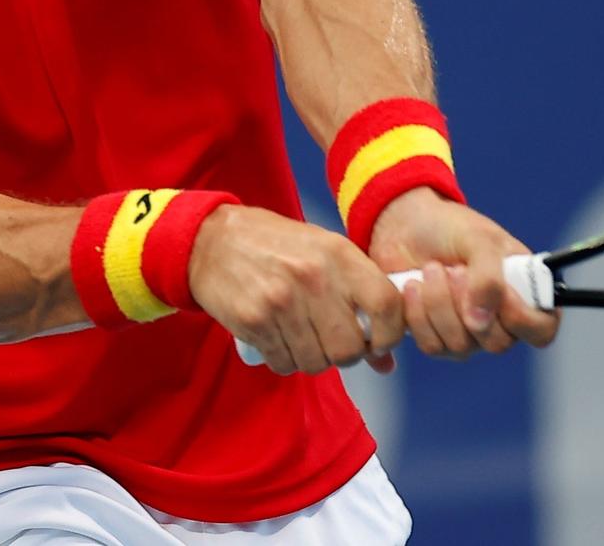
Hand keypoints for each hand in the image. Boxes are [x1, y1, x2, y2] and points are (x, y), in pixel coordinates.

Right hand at [188, 203, 405, 376]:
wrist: (213, 240)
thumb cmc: (276, 247)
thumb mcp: (324, 255)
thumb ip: (359, 298)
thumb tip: (385, 361)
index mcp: (338, 254)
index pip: (386, 304)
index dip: (390, 333)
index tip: (379, 341)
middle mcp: (313, 277)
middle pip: (350, 347)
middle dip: (345, 354)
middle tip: (332, 341)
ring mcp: (282, 301)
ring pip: (317, 362)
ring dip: (313, 359)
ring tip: (301, 337)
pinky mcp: (254, 320)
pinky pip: (284, 363)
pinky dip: (285, 360)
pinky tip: (278, 338)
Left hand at [367, 187, 559, 359]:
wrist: (406, 225)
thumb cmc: (451, 228)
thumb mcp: (479, 239)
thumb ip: (489, 278)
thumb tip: (479, 323)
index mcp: (524, 293)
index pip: (541, 330)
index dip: (523, 320)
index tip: (501, 293)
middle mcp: (500, 320)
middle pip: (497, 343)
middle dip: (468, 303)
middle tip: (454, 269)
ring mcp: (469, 335)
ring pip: (461, 345)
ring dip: (439, 304)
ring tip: (431, 269)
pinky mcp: (437, 338)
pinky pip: (432, 345)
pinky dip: (418, 314)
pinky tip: (412, 286)